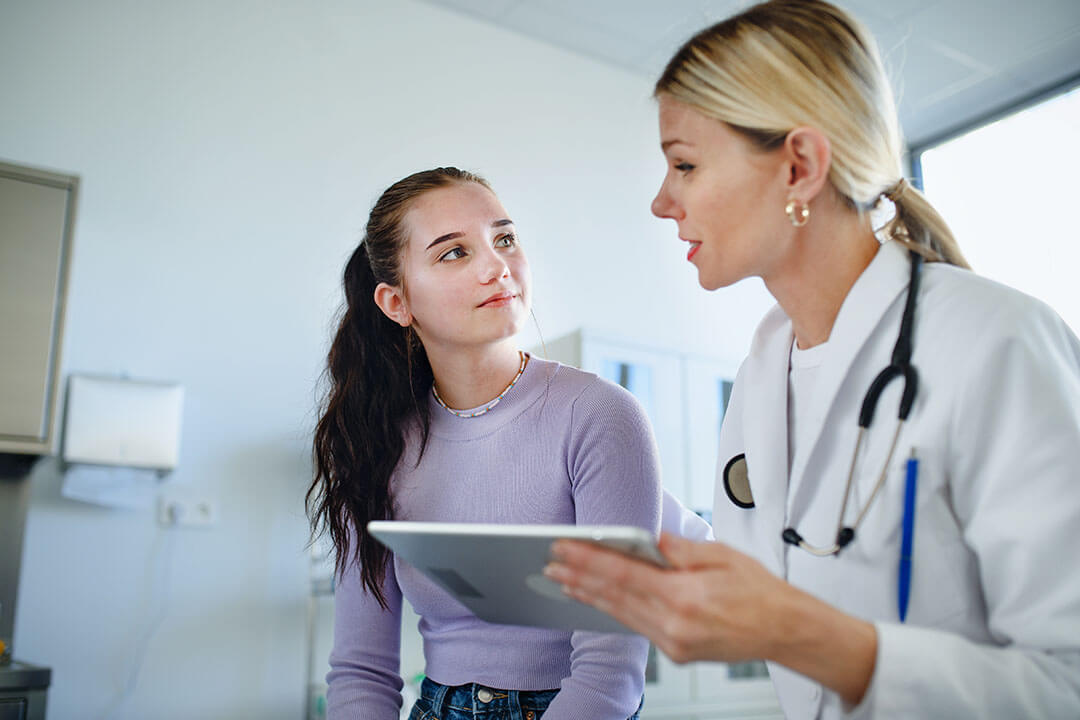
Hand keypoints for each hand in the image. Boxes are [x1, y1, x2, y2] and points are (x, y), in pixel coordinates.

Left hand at [545, 532, 876, 704]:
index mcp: (685, 596)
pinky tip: (597, 599)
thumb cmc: (761, 592)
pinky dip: (613, 610)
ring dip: (589, 595)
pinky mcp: (676, 653)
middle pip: (614, 596)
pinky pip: (636, 626)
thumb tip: (650, 537)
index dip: (588, 559)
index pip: (624, 574)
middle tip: (550, 561)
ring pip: (621, 614)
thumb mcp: (722, 556)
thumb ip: (681, 548)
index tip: (564, 547)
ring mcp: (674, 643)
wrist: (786, 631)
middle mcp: (675, 624)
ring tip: (562, 579)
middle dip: (578, 576)